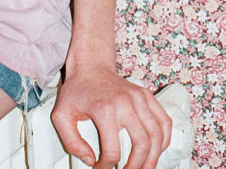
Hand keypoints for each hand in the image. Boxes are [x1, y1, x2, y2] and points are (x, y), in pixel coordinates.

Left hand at [51, 65, 172, 168]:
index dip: (107, 166)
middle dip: (137, 166)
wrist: (90, 66)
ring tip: (144, 167)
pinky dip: (164, 139)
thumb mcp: (61, 115)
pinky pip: (164, 121)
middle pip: (141, 145)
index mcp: (104, 109)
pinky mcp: (146, 95)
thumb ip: (71, 142)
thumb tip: (90, 159)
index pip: (112, 151)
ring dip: (153, 157)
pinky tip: (156, 149)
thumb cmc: (77, 90)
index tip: (102, 167)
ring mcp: (138, 98)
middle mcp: (125, 103)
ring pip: (156, 135)